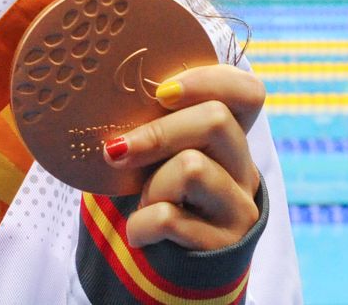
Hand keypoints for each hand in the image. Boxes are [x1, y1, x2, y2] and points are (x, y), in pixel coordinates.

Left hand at [101, 64, 264, 251]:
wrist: (165, 266)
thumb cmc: (155, 194)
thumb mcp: (157, 156)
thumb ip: (149, 123)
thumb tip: (101, 92)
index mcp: (229, 137)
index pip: (247, 91)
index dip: (207, 81)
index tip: (162, 92)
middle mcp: (244, 169)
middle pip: (216, 120)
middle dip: (158, 133)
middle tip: (116, 151)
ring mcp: (239, 207)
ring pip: (192, 167)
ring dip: (151, 186)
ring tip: (145, 203)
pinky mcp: (224, 244)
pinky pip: (170, 217)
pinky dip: (140, 224)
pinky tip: (140, 232)